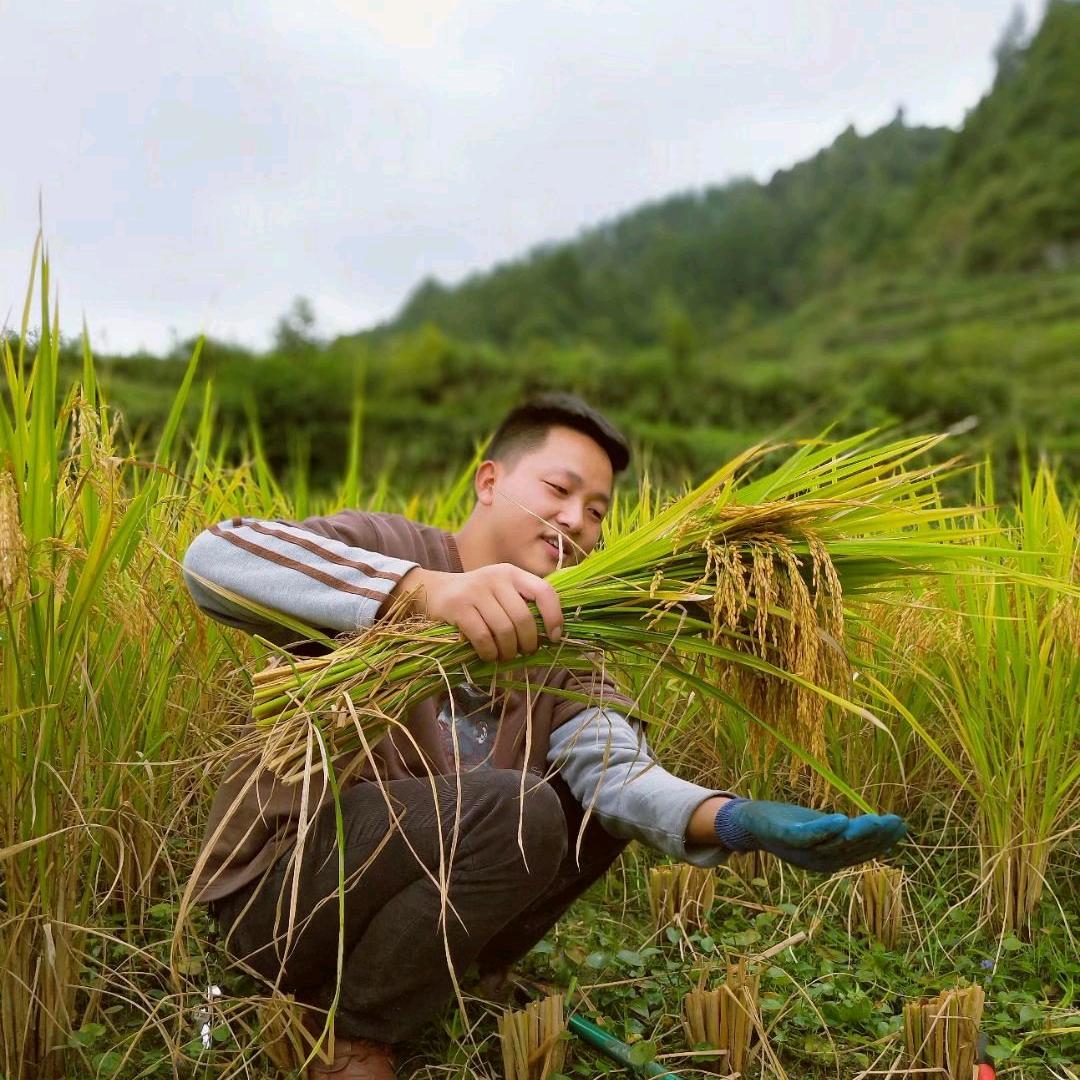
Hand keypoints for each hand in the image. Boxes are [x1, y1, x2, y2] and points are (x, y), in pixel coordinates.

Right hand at [389, 564, 563, 662]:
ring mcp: (476, 591)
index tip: (554, 637)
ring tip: (505, 656)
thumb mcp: (500, 590)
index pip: (544, 591)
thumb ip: (522, 603)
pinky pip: (482, 637)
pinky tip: (488, 655)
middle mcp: (496, 578)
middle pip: (523, 618)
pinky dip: (489, 652)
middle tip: (524, 652)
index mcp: (512, 573)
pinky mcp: (458, 607)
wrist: (434, 590)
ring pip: (504, 630)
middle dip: (528, 643)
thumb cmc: (475, 597)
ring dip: (508, 651)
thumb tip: (551, 635)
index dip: (554, 617)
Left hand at [716, 798, 906, 873]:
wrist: (751, 821)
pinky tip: (840, 818)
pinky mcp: (784, 837)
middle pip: (851, 850)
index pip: (861, 852)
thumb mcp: (822, 829)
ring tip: (875, 819)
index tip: (902, 825)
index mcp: (830, 860)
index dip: (882, 841)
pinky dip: (823, 830)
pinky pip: (806, 837)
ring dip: (855, 833)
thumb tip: (883, 827)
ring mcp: (801, 851)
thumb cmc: (790, 824)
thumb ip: (848, 832)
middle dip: (875, 837)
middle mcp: (818, 860)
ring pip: (833, 844)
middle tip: (896, 822)